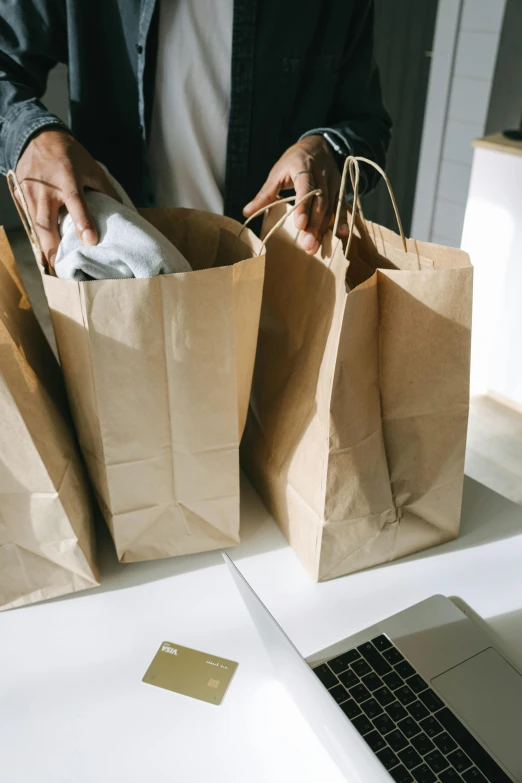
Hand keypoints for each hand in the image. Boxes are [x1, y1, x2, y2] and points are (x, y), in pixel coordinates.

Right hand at [15, 129, 119, 266]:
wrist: (37, 136)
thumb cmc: (69, 153)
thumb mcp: (92, 167)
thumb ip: (106, 190)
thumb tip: (124, 212)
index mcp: (67, 179)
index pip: (76, 203)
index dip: (83, 223)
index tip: (91, 241)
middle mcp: (46, 189)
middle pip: (47, 223)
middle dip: (53, 247)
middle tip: (62, 267)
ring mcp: (31, 193)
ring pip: (36, 225)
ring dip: (44, 245)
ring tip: (54, 264)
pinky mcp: (21, 196)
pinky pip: (30, 220)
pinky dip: (37, 235)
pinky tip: (45, 248)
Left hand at [243, 135, 347, 254]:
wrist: (318, 145)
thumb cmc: (294, 161)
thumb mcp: (277, 172)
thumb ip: (265, 193)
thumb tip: (246, 211)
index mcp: (303, 167)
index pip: (305, 187)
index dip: (303, 206)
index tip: (299, 225)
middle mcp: (321, 175)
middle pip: (320, 202)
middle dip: (314, 225)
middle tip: (307, 245)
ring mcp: (333, 182)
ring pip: (330, 207)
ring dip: (323, 229)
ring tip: (314, 247)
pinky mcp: (340, 189)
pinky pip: (342, 206)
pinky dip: (342, 220)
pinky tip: (341, 235)